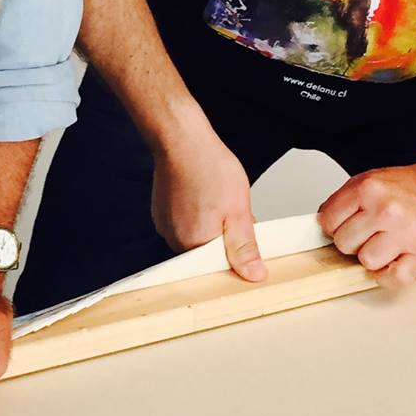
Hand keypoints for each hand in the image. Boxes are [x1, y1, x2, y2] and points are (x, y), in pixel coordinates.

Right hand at [150, 125, 265, 282]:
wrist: (182, 140)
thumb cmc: (209, 168)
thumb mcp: (238, 211)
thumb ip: (245, 248)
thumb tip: (254, 275)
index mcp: (194, 245)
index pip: (220, 265)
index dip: (236, 250)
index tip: (244, 232)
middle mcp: (175, 239)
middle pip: (208, 251)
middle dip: (225, 235)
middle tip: (234, 210)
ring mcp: (165, 225)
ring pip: (197, 235)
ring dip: (211, 223)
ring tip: (217, 198)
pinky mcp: (162, 213)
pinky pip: (185, 222)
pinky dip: (197, 213)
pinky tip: (204, 194)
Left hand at [318, 161, 415, 286]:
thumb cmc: (412, 187)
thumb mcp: (372, 179)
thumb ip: (346, 200)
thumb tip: (324, 223)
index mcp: (368, 189)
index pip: (328, 221)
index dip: (336, 226)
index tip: (349, 225)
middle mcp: (385, 210)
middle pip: (344, 244)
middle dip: (355, 241)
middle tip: (371, 233)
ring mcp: (404, 233)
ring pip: (366, 262)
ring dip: (374, 258)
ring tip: (387, 245)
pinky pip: (394, 278)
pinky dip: (390, 276)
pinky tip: (394, 263)